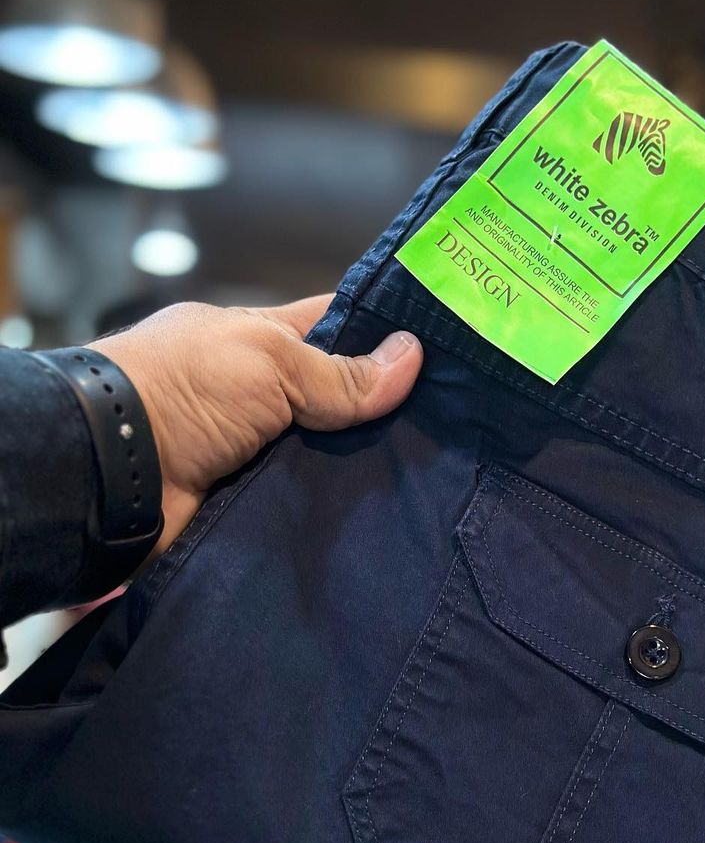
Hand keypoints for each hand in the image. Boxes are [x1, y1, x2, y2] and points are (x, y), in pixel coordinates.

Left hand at [88, 296, 422, 555]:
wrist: (114, 472)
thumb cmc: (181, 389)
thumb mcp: (269, 362)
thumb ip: (339, 371)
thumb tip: (414, 357)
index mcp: (256, 339)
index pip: (332, 328)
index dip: (382, 335)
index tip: (442, 350)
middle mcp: (259, 393)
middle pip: (338, 400)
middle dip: (385, 412)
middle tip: (453, 426)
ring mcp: (257, 449)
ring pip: (329, 456)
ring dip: (367, 465)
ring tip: (437, 475)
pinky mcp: (253, 503)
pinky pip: (310, 502)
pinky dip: (340, 508)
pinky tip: (390, 514)